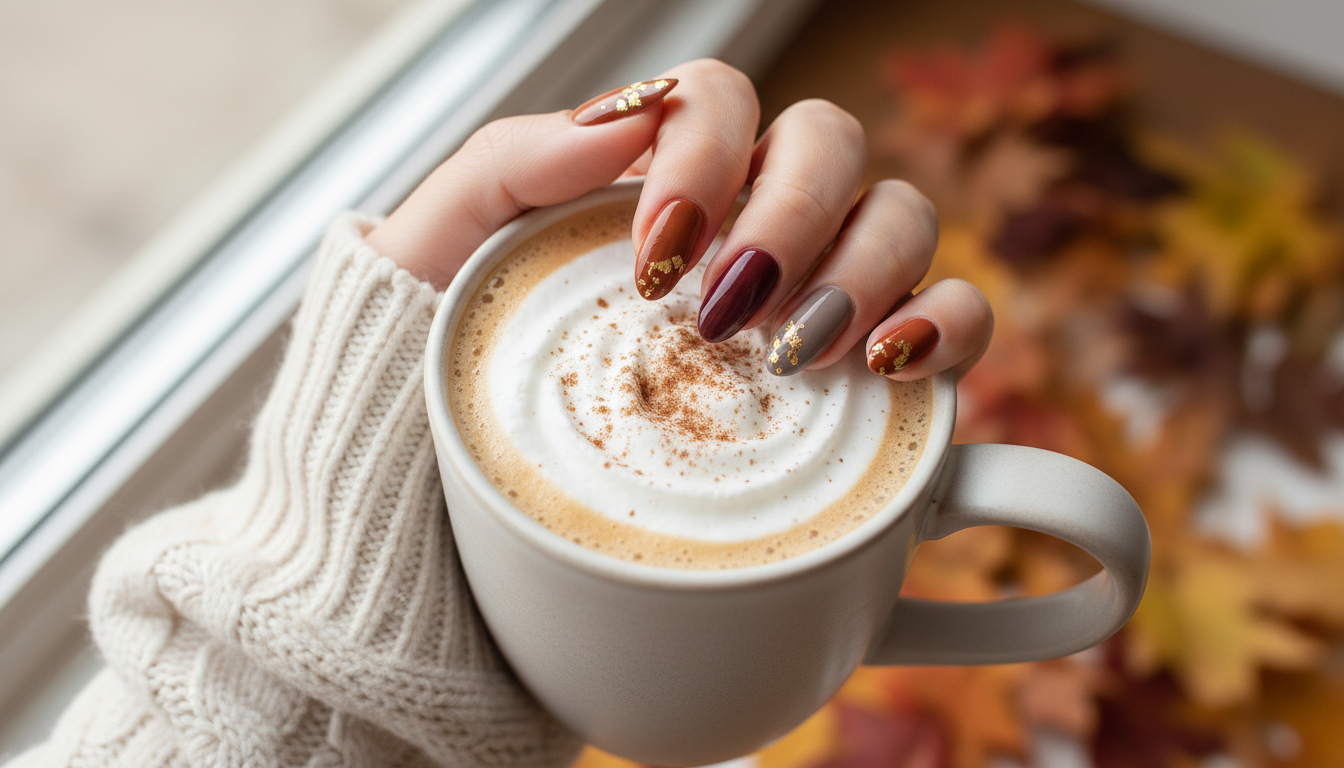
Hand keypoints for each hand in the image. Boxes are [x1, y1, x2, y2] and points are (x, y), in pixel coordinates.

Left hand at [368, 59, 991, 379]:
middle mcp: (755, 223)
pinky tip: (892, 364)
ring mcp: (820, 295)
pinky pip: (959, 319)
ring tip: (796, 351)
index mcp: (666, 181)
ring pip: (901, 216)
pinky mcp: (874, 381)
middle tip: (723, 309)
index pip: (722, 100)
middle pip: (827, 143)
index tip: (656, 251)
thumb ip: (505, 165)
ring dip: (863, 269)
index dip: (707, 150)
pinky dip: (947, 326)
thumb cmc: (452, 371)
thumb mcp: (439, 261)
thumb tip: (615, 121)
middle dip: (786, 214)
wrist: (459, 507)